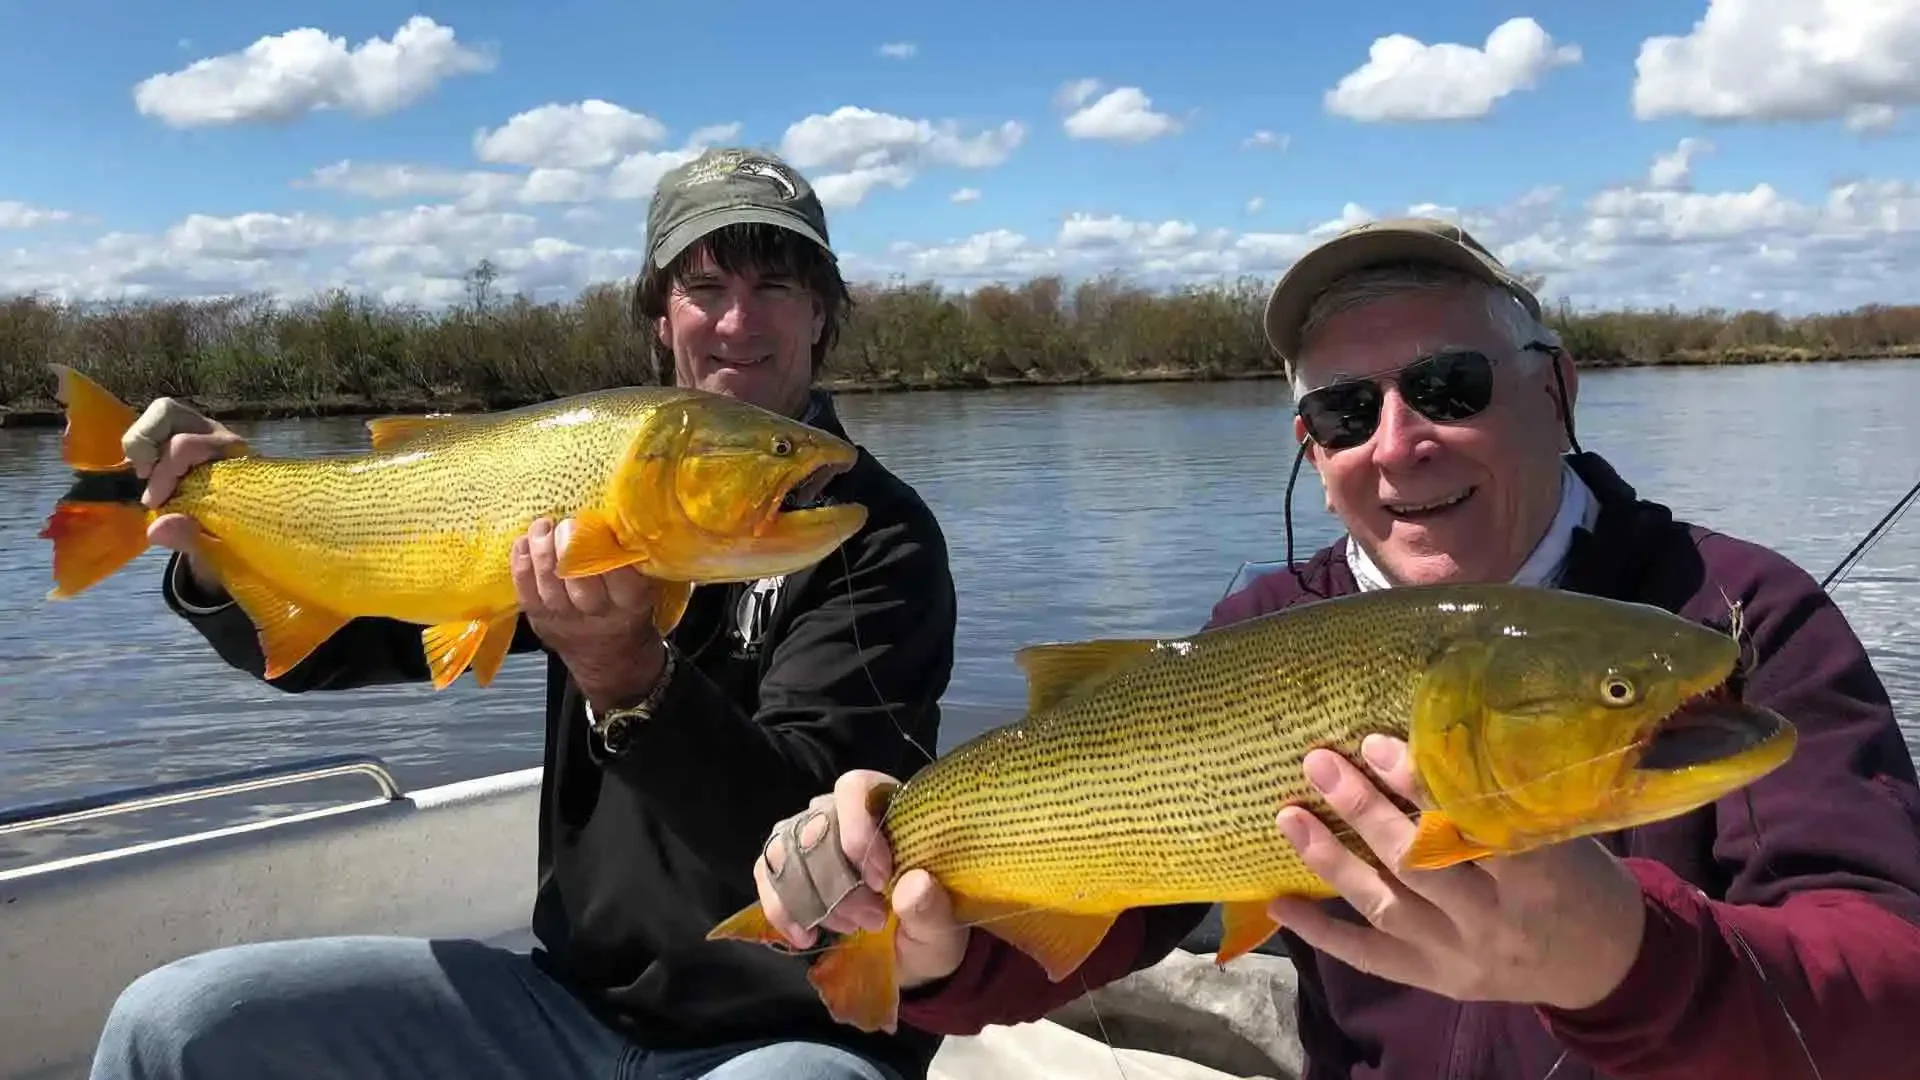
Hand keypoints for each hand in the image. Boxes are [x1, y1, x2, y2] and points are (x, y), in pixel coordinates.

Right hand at [122, 396, 247, 595]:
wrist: (248, 529)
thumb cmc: (235, 534)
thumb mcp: (217, 544)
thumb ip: (190, 536)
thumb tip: (156, 529)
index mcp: (234, 456)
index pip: (185, 446)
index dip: (162, 474)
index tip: (154, 504)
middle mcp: (218, 435)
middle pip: (168, 411)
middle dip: (144, 444)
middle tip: (145, 477)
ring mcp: (201, 430)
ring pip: (161, 413)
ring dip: (141, 443)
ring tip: (146, 474)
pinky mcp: (184, 435)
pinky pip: (155, 425)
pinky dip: (142, 446)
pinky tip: (149, 474)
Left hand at [512, 516, 666, 709]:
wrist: (610, 659)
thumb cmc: (628, 613)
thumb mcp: (644, 590)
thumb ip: (630, 563)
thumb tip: (610, 520)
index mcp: (629, 603)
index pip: (616, 573)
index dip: (600, 546)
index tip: (595, 523)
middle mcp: (596, 614)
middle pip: (578, 580)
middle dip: (567, 546)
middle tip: (565, 523)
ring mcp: (564, 619)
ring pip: (548, 583)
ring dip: (541, 550)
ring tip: (542, 526)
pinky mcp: (540, 620)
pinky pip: (525, 591)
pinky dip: (521, 564)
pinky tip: (524, 543)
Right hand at [754, 769, 970, 990]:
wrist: (910, 952)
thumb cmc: (929, 924)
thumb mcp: (943, 925)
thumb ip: (933, 907)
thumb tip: (915, 884)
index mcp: (888, 804)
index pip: (854, 789)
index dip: (857, 829)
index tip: (880, 880)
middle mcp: (843, 812)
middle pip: (816, 827)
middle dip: (839, 883)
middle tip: (873, 919)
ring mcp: (812, 837)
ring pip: (787, 850)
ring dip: (812, 898)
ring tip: (848, 928)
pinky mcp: (791, 868)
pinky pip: (767, 874)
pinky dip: (782, 908)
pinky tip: (805, 936)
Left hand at [1270, 735, 1646, 1011]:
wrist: (1605, 965)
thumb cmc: (1580, 879)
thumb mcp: (1561, 833)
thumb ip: (1503, 800)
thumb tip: (1428, 734)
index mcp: (1537, 879)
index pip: (1471, 827)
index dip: (1421, 786)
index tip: (1378, 744)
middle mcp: (1493, 921)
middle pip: (1418, 863)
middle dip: (1363, 810)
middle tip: (1319, 762)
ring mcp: (1459, 956)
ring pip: (1385, 905)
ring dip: (1330, 860)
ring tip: (1288, 816)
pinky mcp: (1434, 980)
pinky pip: (1368, 957)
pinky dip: (1322, 931)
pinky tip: (1279, 900)